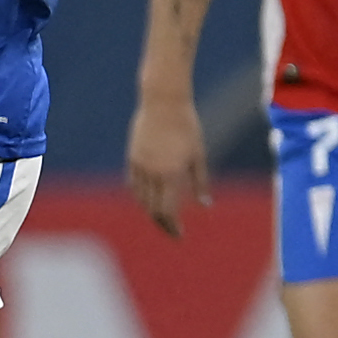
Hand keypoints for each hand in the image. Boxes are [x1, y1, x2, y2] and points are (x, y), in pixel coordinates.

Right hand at [126, 85, 209, 237]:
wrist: (163, 102)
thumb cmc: (187, 126)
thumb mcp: (198, 155)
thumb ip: (200, 182)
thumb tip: (205, 205)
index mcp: (171, 174)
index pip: (168, 211)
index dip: (173, 226)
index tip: (180, 235)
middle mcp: (152, 172)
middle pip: (152, 209)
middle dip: (162, 223)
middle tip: (172, 230)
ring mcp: (140, 164)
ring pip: (141, 198)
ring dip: (150, 211)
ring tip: (161, 217)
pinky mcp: (132, 156)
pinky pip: (133, 183)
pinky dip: (140, 195)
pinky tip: (148, 198)